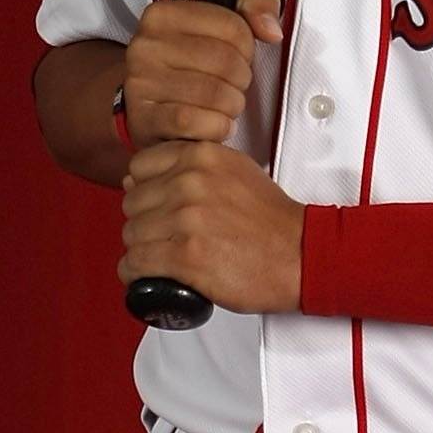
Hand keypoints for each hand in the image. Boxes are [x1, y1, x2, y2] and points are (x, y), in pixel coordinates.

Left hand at [120, 140, 304, 312]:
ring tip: (162, 259)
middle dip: (144, 223)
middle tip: (165, 238)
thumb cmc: (271, 222)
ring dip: (141, 251)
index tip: (159, 207)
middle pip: (132, 202)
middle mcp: (191, 182)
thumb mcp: (235, 171)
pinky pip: (136, 264)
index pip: (139, 166)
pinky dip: (135, 274)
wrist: (301, 256)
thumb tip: (135, 178)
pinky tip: (148, 277)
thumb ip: (192, 166)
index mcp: (201, 155)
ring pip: (131, 234)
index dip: (145, 190)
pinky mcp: (185, 256)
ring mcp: (186, 219)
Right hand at [121, 0, 282, 149]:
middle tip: (231, 85)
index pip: (234, 27)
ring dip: (231, 107)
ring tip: (223, 105)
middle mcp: (147, 46)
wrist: (145, 109)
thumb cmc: (185, 69)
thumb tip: (270, 29)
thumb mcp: (219, 26)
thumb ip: (256, 7)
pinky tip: (214, 123)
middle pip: (226, 63)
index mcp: (164, 15)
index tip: (238, 57)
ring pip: (214, 95)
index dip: (247, 49)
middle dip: (241, 80)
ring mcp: (142, 83)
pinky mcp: (144, 119)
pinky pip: (194, 122)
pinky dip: (216, 128)